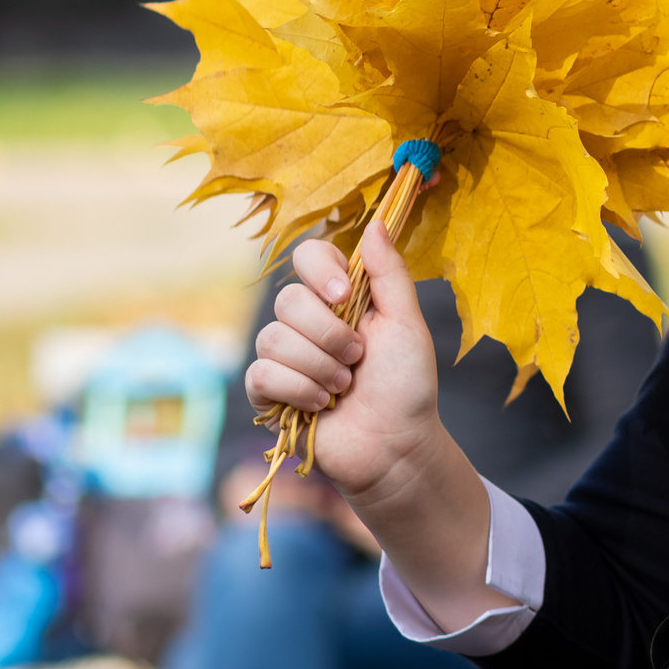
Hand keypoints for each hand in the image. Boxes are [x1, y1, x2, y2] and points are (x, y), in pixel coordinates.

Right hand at [243, 223, 493, 623]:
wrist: (396, 446)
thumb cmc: (407, 386)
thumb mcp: (407, 325)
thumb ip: (390, 274)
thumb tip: (377, 223)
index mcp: (340, 299)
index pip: (307, 257)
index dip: (320, 272)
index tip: (345, 295)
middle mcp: (307, 322)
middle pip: (287, 300)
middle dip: (329, 335)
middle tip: (358, 359)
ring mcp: (285, 357)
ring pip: (273, 339)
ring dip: (319, 367)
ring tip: (345, 387)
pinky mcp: (269, 393)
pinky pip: (261, 374)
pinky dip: (298, 390)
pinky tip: (321, 405)